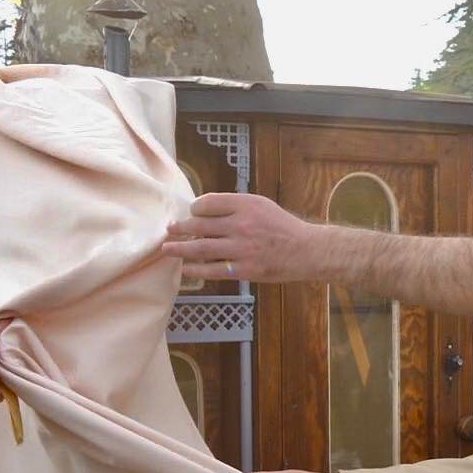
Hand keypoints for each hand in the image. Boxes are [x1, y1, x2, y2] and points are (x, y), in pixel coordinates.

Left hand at [162, 193, 320, 282]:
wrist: (306, 251)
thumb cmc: (282, 227)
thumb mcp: (262, 205)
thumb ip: (236, 206)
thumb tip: (205, 211)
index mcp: (246, 204)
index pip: (209, 202)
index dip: (195, 208)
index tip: (191, 213)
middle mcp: (242, 224)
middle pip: (200, 224)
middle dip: (181, 228)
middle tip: (169, 230)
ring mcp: (242, 248)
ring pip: (202, 248)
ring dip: (180, 248)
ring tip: (166, 249)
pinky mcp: (244, 269)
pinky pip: (213, 270)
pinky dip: (195, 270)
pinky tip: (184, 269)